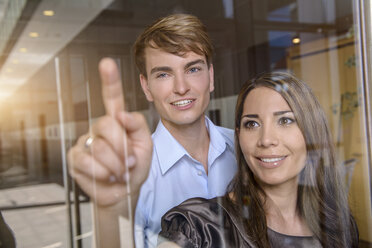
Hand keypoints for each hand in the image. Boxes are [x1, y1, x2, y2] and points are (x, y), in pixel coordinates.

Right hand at [67, 58, 151, 207]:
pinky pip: (87, 162)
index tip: (107, 63)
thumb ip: (138, 126)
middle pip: (107, 125)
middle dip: (122, 148)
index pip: (112, 98)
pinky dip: (102, 174)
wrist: (124, 191)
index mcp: (118, 121)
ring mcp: (86, 141)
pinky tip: (106, 176)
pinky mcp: (75, 157)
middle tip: (128, 163)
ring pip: (99, 147)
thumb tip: (122, 115)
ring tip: (119, 172)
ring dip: (115, 166)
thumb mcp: (145, 145)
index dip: (110, 80)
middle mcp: (99, 128)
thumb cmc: (135, 167)